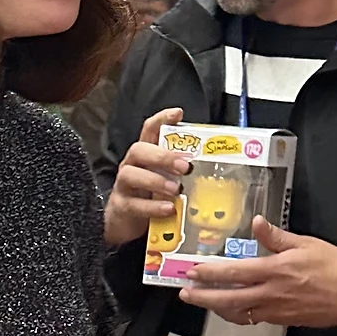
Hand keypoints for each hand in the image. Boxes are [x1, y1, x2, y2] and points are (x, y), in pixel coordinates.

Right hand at [103, 108, 190, 246]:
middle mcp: (132, 165)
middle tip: (185, 166)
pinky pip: (133, 205)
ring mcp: (124, 185)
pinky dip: (152, 207)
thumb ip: (182, 170)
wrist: (125, 222)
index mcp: (146, 154)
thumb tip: (215, 165)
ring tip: (176, 189)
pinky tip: (168, 209)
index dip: (162, 119)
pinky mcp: (121, 206)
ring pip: (131, 175)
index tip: (178, 113)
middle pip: (139, 149)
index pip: (150, 130)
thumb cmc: (151, 195)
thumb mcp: (166, 178)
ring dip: (156, 181)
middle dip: (163, 156)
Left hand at [181, 217, 336, 327]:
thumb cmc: (336, 267)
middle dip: (204, 297)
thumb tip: (258, 223)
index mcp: (276, 270)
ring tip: (204, 302)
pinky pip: (254, 318)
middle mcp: (271, 293)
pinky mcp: (284, 320)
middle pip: (228, 299)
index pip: (234, 272)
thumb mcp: (308, 244)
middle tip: (186, 293)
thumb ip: (278, 236)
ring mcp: (276, 310)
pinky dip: (238, 314)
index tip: (193, 271)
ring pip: (238, 313)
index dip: (210, 273)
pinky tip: (233, 309)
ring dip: (217, 308)